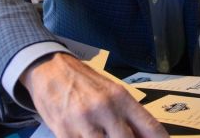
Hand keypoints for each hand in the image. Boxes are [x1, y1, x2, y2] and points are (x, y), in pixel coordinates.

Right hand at [20, 53, 166, 136]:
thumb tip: (143, 136)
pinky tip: (89, 137)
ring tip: (106, 136)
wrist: (49, 69)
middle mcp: (105, 109)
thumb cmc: (83, 81)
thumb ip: (127, 115)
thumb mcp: (111, 91)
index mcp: (121, 98)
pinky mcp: (65, 132)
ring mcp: (85, 122)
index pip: (150, 128)